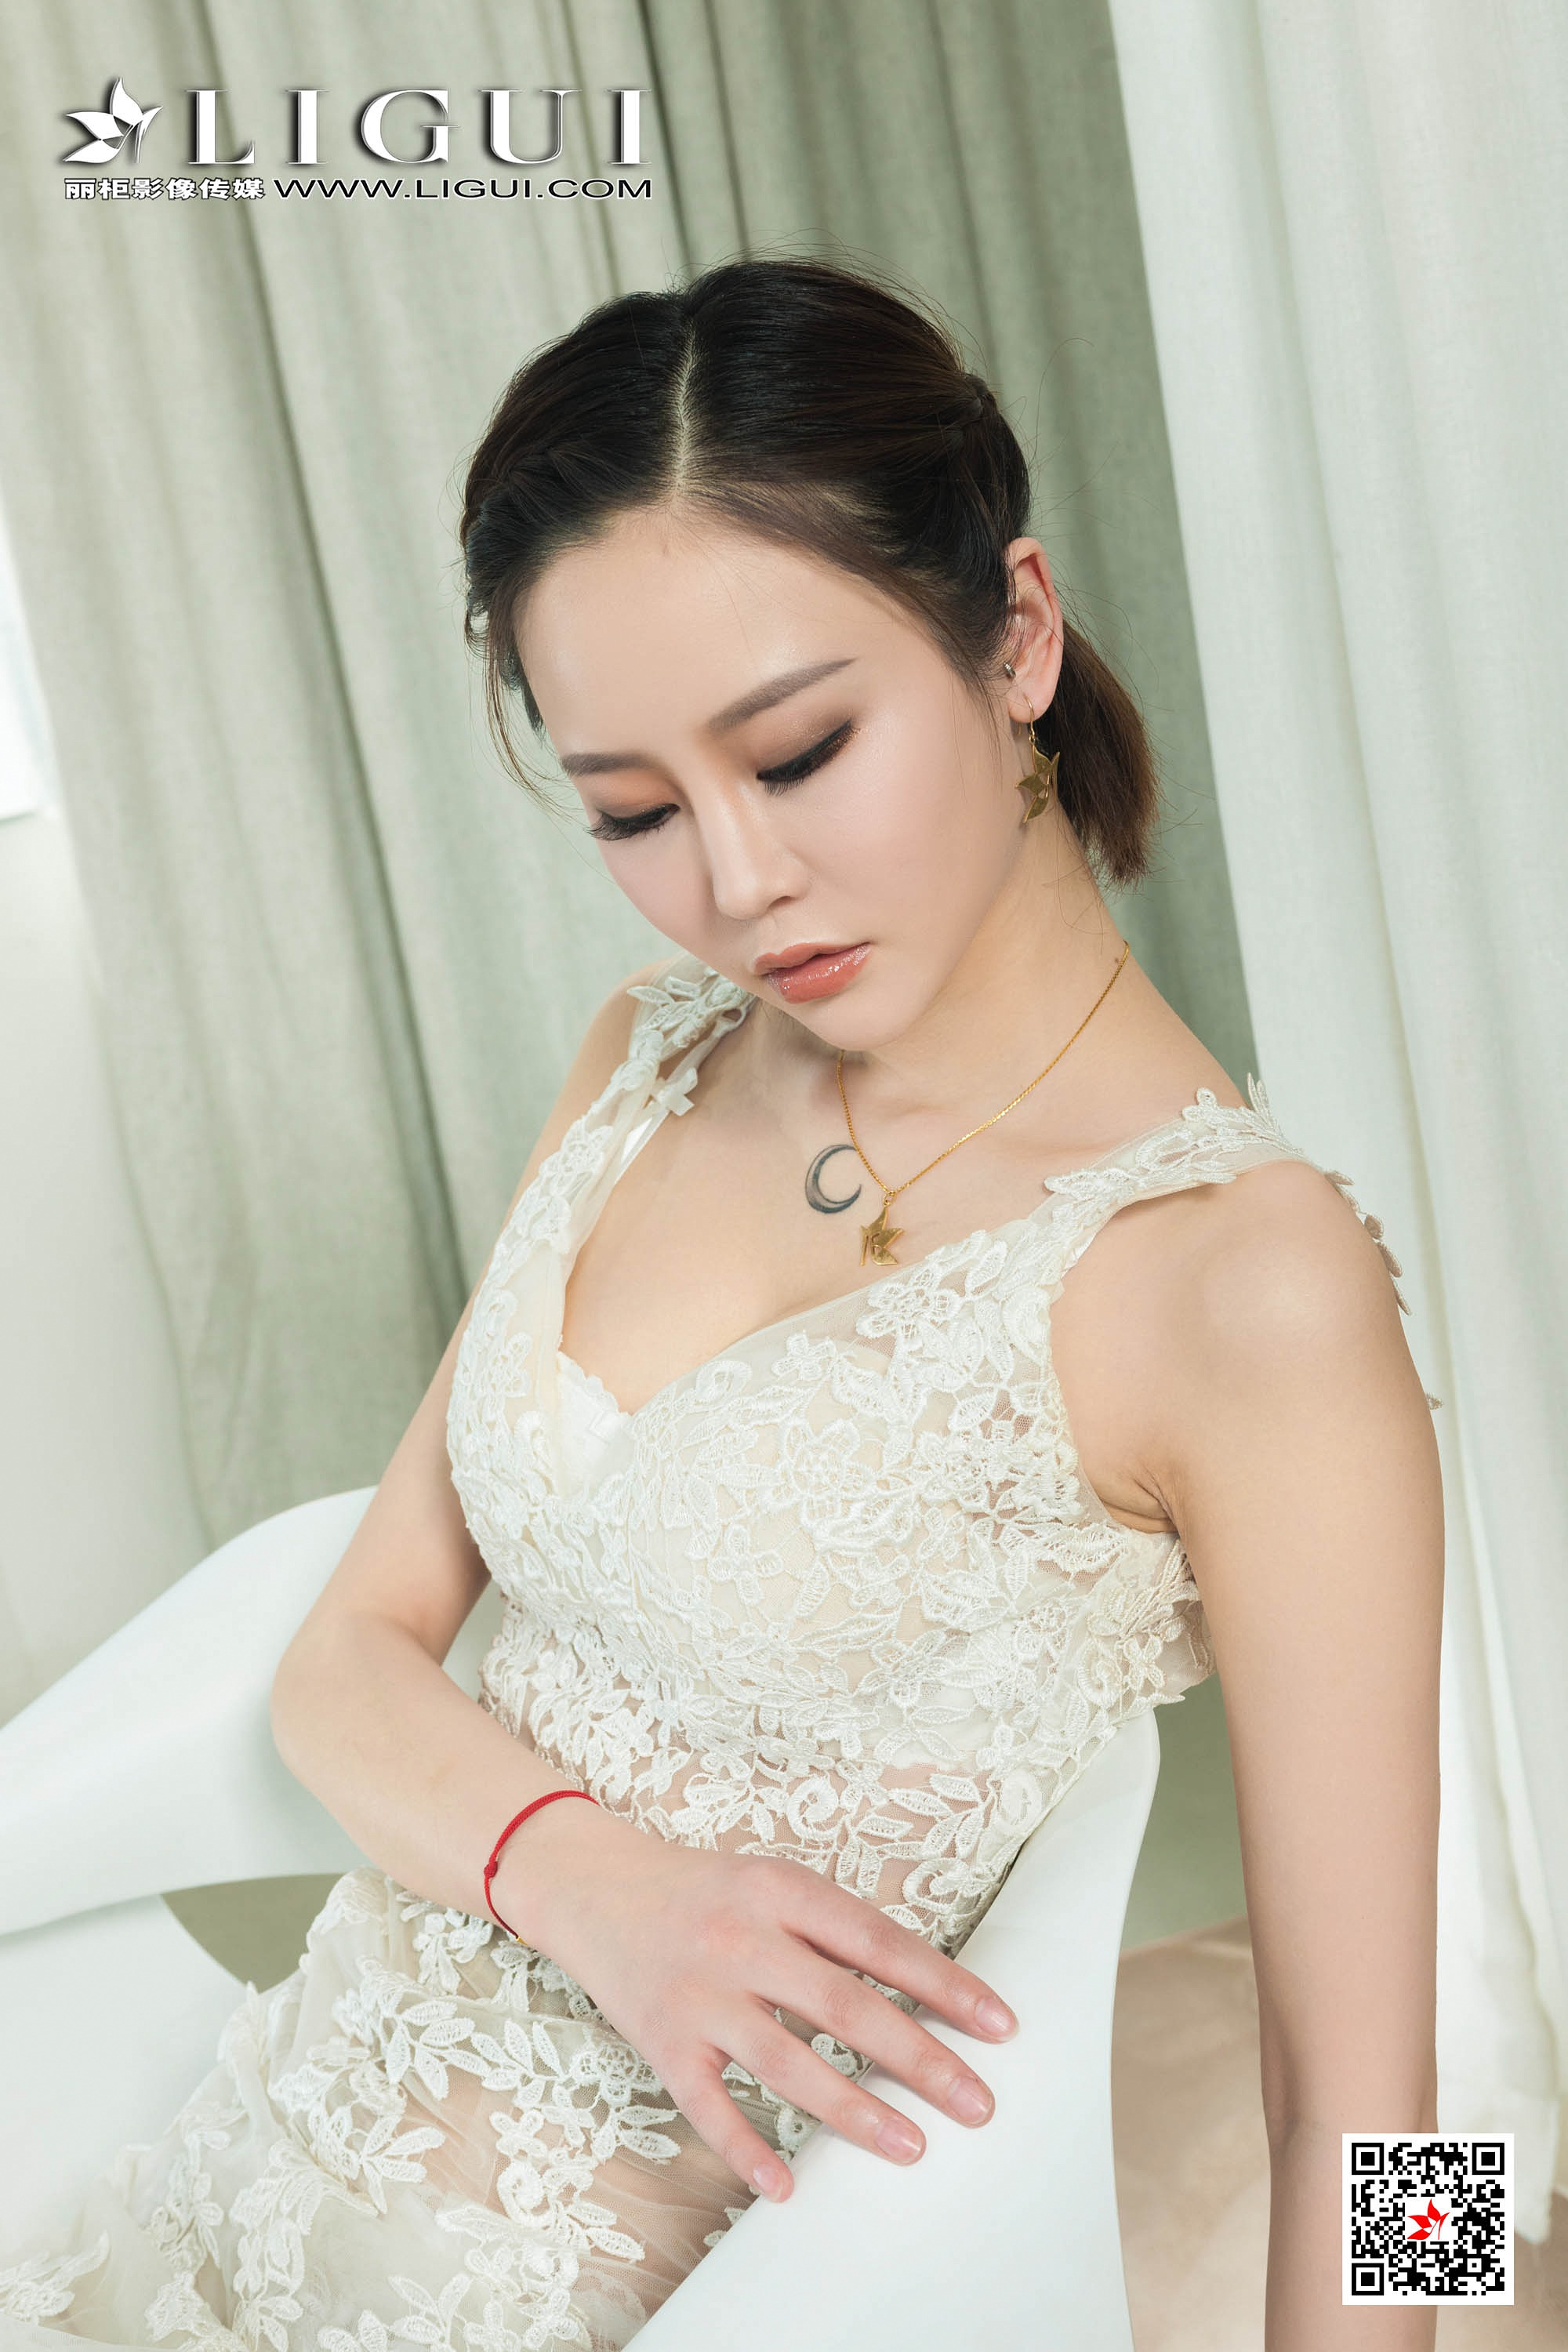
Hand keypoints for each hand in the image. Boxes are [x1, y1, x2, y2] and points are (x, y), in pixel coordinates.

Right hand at [497, 1801, 1017, 2202]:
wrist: (593, 1885)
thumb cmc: (705, 1890)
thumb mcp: (773, 1882)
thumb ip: (835, 1929)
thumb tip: (925, 1992)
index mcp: (782, 1890)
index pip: (878, 1942)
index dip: (944, 1984)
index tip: (999, 2025)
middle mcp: (743, 1940)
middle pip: (844, 2006)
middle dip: (919, 2059)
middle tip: (977, 2103)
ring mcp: (699, 1994)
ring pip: (786, 2062)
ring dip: (853, 2111)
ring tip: (912, 2146)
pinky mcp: (661, 2042)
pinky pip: (709, 2105)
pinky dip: (746, 2149)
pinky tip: (785, 2186)